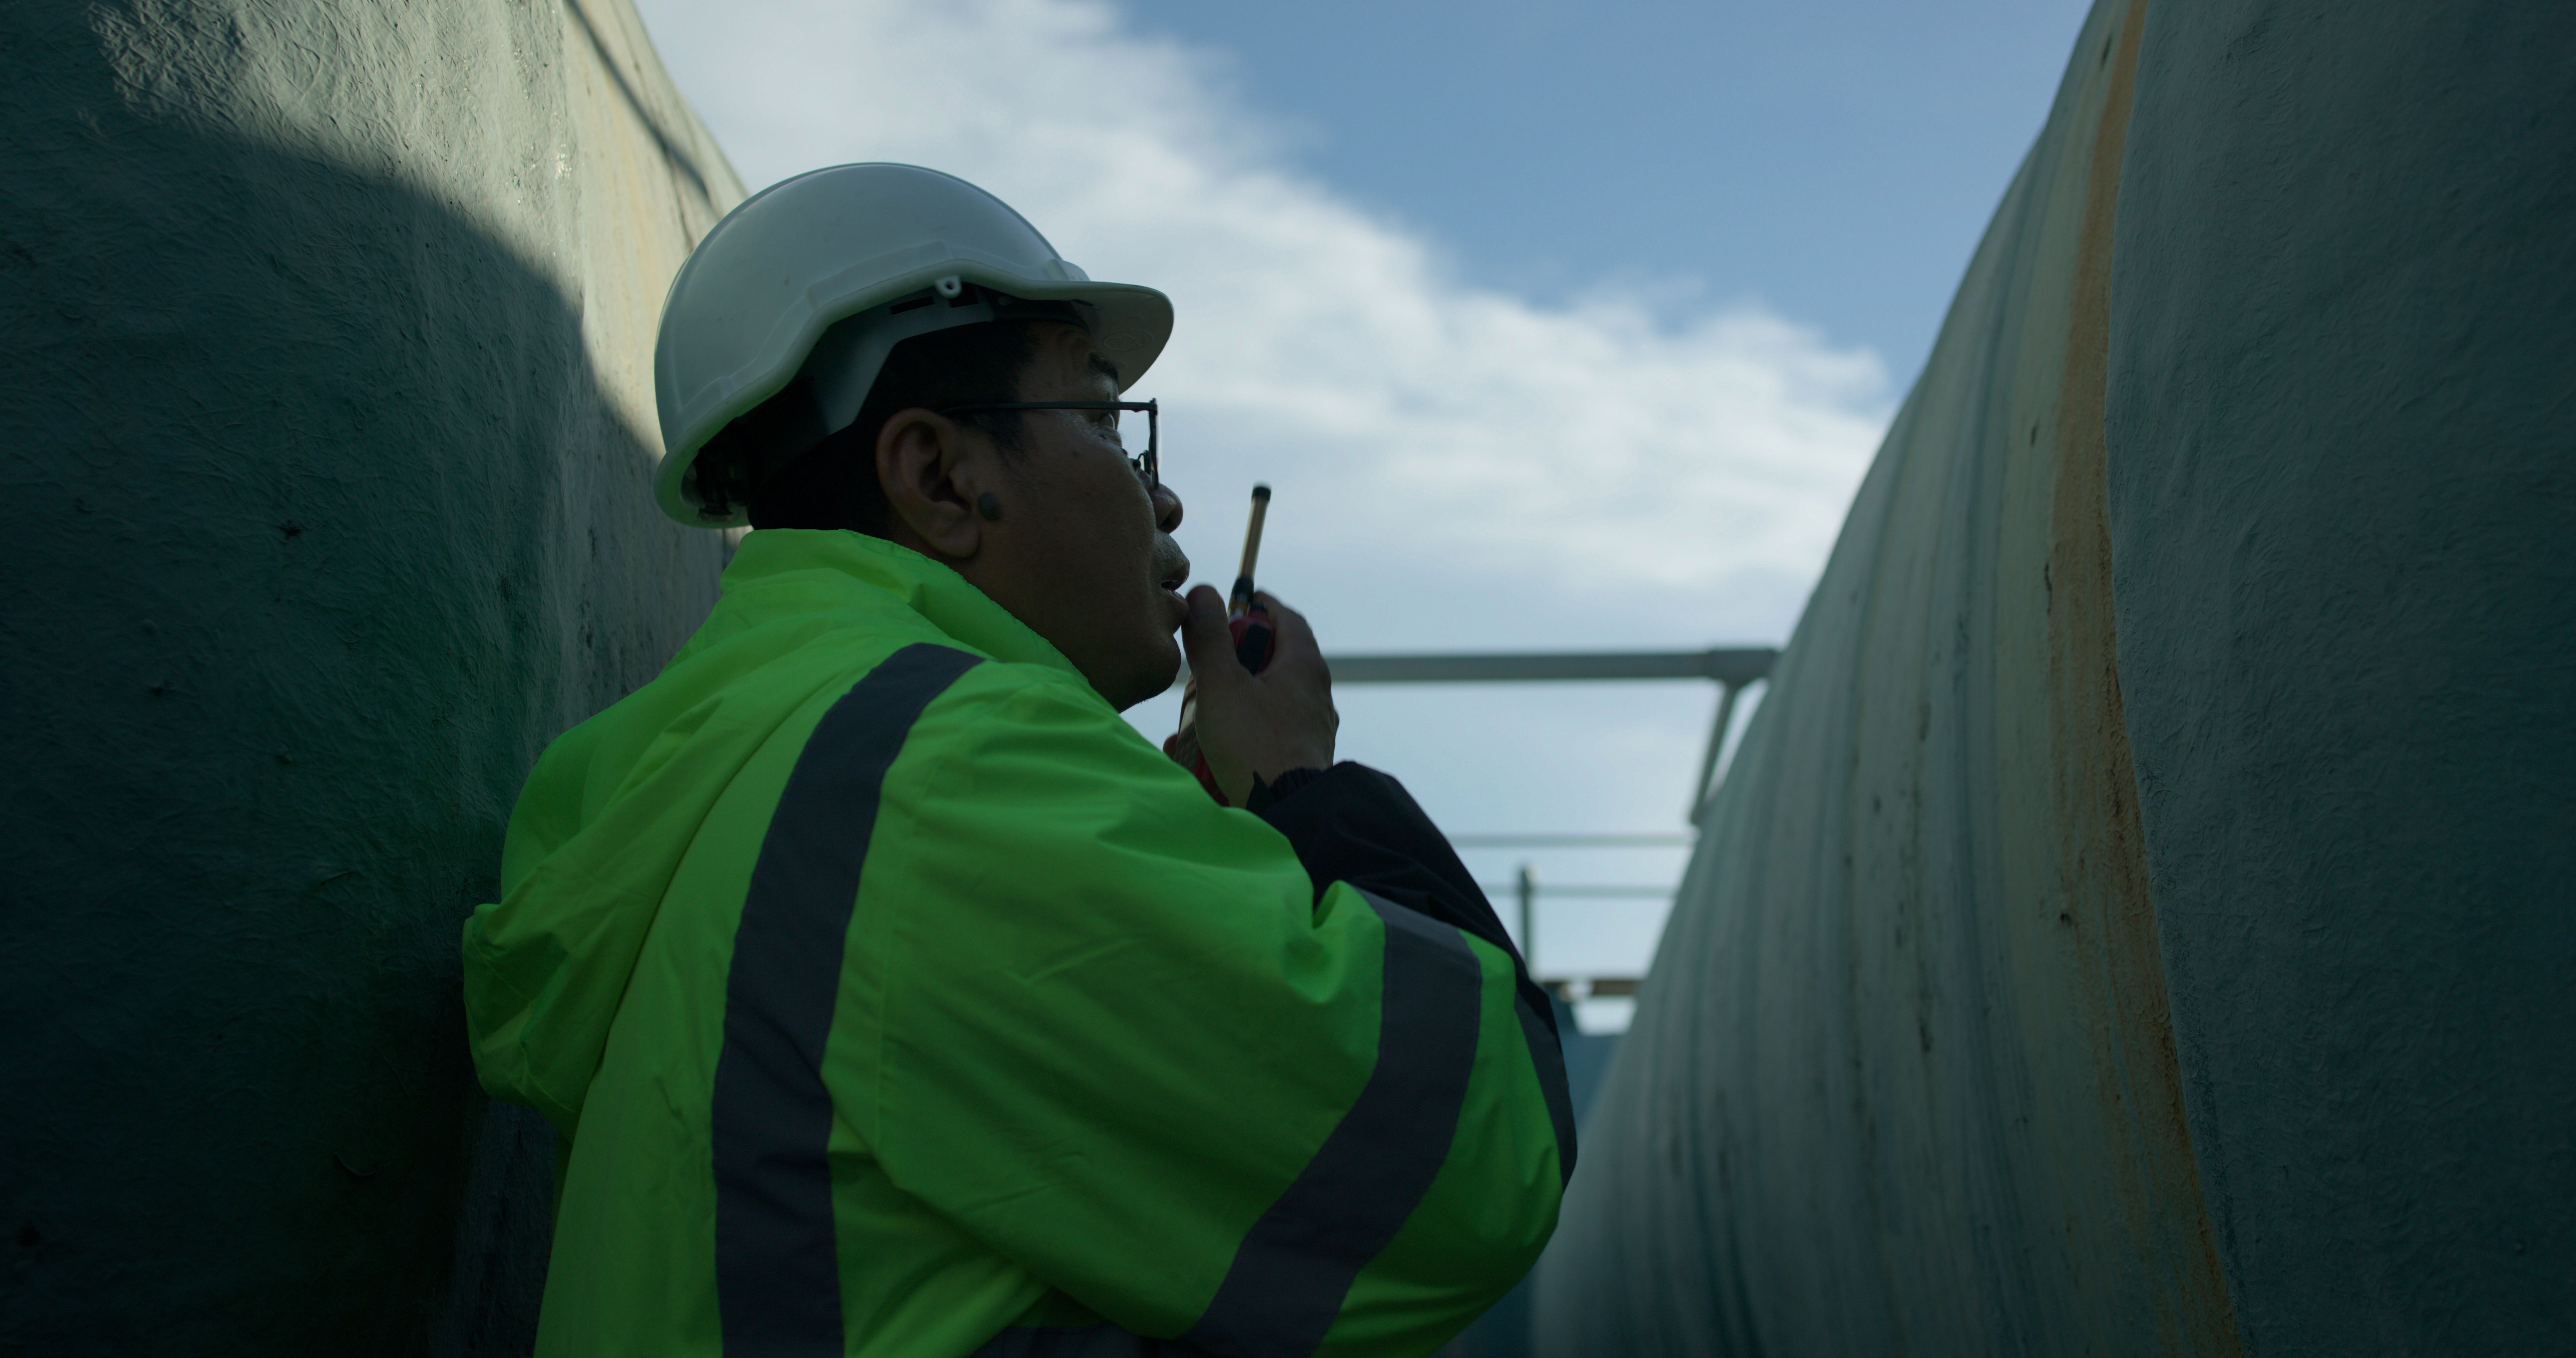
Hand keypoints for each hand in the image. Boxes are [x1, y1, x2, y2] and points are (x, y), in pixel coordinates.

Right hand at [1179, 586, 1335, 806]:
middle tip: (1208, 663)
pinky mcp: (1303, 755)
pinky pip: (1269, 730)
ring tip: (1200, 711)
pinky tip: (1207, 747)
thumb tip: (1204, 594)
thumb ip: (1210, 639)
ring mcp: (1312, 726)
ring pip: (1270, 697)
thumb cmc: (1256, 745)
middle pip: (1276, 658)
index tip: (1236, 604)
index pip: (1287, 618)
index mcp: (1303, 665)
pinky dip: (1241, 729)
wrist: (1290, 811)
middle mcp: (1316, 692)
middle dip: (1238, 657)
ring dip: (1235, 697)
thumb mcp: (1222, 685)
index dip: (1259, 607)